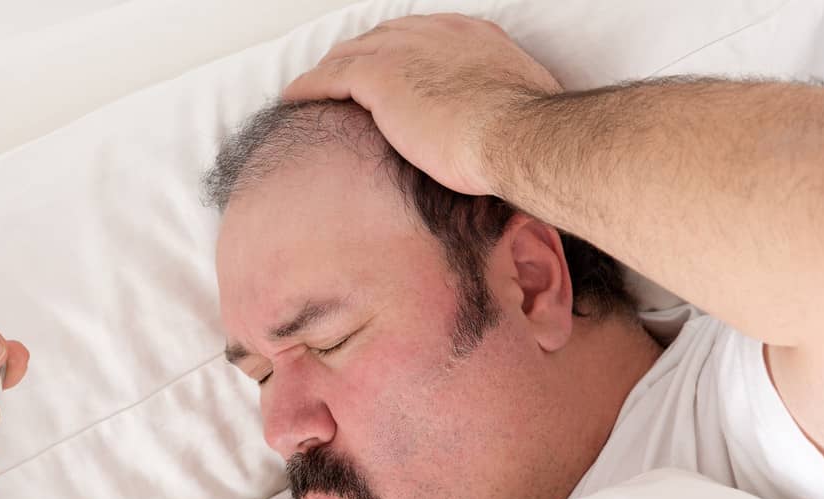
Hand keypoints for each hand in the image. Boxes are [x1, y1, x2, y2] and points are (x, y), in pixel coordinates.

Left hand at [281, 13, 560, 196]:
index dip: (402, 55)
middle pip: (384, 38)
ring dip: (329, 71)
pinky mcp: (380, 75)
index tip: (391, 74)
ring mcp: (407, 50)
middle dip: (361, 57)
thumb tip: (508, 139)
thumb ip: (505, 114)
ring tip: (311, 89)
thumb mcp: (524, 114)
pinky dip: (310, 86)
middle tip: (342, 79)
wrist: (519, 138)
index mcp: (475, 38)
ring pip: (352, 53)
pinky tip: (294, 99)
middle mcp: (438, 33)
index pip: (426, 39)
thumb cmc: (529, 140)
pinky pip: (331, 76)